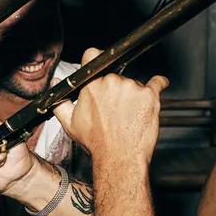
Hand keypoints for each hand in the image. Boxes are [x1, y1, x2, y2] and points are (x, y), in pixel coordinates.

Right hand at [49, 49, 166, 171]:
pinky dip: (158, 84)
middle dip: (116, 89)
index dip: (96, 61)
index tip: (100, 66)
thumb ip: (60, 102)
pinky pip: (157, 83)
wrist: (119, 158)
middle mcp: (112, 82)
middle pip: (116, 76)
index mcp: (92, 86)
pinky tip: (158, 86)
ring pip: (134, 84)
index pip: (92, 56)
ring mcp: (132, 87)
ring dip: (134, 96)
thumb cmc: (97, 143)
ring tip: (130, 115)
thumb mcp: (71, 125)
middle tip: (116, 109)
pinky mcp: (150, 95)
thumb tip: (57, 86)